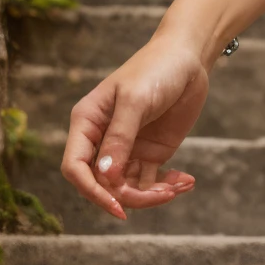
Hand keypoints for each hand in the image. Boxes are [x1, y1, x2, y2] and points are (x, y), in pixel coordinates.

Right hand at [61, 33, 211, 220]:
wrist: (189, 58)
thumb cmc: (156, 70)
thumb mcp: (135, 101)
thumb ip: (120, 137)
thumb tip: (106, 176)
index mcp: (87, 123)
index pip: (75, 167)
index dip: (92, 190)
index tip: (117, 206)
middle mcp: (102, 140)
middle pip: (103, 184)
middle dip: (130, 196)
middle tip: (164, 193)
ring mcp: (127, 149)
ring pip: (127, 187)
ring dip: (152, 195)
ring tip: (179, 186)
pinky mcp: (150, 153)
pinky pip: (150, 181)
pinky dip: (166, 187)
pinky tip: (186, 181)